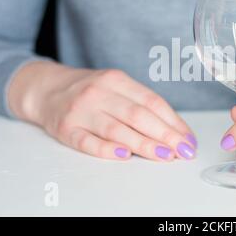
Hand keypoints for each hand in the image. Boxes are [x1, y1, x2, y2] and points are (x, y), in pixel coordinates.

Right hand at [9, 61, 196, 160]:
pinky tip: (124, 155)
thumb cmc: (90, 91)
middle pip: (137, 115)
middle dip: (165, 135)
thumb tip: (175, 130)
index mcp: (116, 80)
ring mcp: (80, 110)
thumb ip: (142, 104)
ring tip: (165, 155)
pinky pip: (86, 141)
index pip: (151, 101)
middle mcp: (98, 92)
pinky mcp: (65, 128)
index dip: (173, 121)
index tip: (188, 138)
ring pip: (116, 129)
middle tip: (183, 150)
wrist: (47, 88)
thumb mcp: (116, 87)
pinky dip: (105, 149)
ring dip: (144, 144)